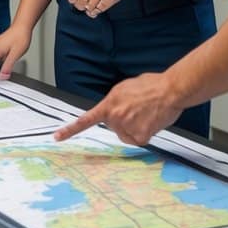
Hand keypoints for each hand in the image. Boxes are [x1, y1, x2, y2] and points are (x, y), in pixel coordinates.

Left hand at [53, 72, 181, 144]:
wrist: (170, 90)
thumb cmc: (151, 86)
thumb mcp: (125, 88)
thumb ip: (115, 100)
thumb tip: (114, 109)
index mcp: (109, 103)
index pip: (86, 119)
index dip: (70, 130)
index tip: (57, 137)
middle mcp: (114, 116)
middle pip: (113, 128)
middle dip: (123, 121)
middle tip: (138, 110)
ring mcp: (125, 127)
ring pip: (126, 136)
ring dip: (135, 128)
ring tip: (146, 114)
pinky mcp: (138, 136)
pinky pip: (138, 140)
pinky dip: (146, 133)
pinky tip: (151, 121)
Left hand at [66, 0, 135, 18]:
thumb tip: (74, 1)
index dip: (73, 1)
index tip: (76, 2)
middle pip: (81, 1)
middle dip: (82, 7)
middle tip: (86, 7)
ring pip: (90, 6)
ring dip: (91, 10)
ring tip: (94, 7)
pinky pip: (100, 8)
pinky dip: (98, 11)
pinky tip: (99, 8)